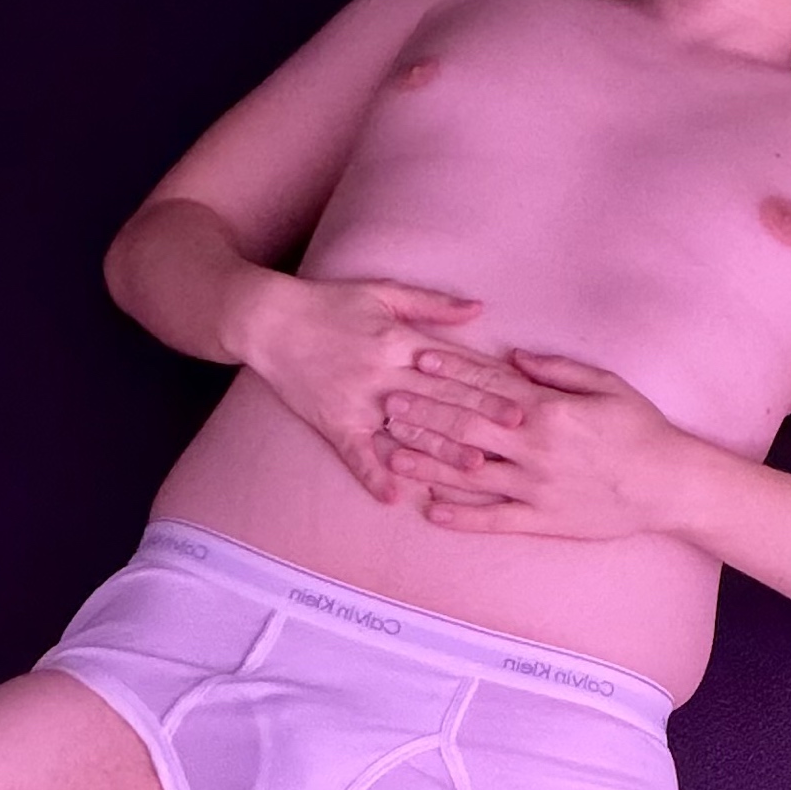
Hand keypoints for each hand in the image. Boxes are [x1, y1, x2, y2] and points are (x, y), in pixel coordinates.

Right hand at [237, 272, 526, 503]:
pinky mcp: (332, 422)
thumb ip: (432, 304)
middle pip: (440, 398)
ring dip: (441, 450)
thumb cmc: (328, 304)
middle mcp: (382, 373)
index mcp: (399, 341)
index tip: (522, 395)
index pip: (453, 364)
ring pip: (406, 429)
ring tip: (474, 468)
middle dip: (480, 416)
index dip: (490, 381)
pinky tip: (393, 496)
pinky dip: (372, 475)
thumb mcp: (382, 293)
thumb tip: (479, 309)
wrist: (267, 321)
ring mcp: (357, 401)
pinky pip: (355, 453)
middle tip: (517, 433)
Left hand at [375, 344, 687, 537]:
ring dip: (428, 464)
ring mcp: (535, 486)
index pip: (487, 386)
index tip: (418, 362)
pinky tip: (431, 512)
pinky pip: (493, 519)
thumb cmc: (642, 429)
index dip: (450, 373)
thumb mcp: (607, 384)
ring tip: (392, 455)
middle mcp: (534, 447)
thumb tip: (513, 355)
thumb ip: (557, 369)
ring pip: (469, 473)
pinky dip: (461, 517)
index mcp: (548, 409)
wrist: (670, 485)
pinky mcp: (542, 519)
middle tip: (388, 404)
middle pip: (466, 427)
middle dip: (424, 414)